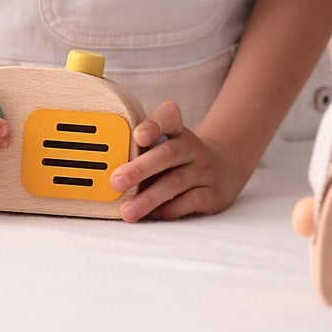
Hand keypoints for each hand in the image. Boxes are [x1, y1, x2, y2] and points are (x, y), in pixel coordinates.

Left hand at [108, 101, 245, 221]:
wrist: (222, 168)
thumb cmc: (180, 158)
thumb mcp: (167, 144)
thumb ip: (143, 151)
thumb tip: (108, 171)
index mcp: (177, 130)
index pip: (168, 116)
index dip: (153, 124)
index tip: (137, 136)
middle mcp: (191, 147)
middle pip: (167, 154)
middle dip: (139, 169)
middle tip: (116, 181)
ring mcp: (203, 170)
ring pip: (175, 182)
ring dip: (148, 198)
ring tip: (127, 211)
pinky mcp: (211, 193)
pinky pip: (189, 202)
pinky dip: (169, 209)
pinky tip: (152, 215)